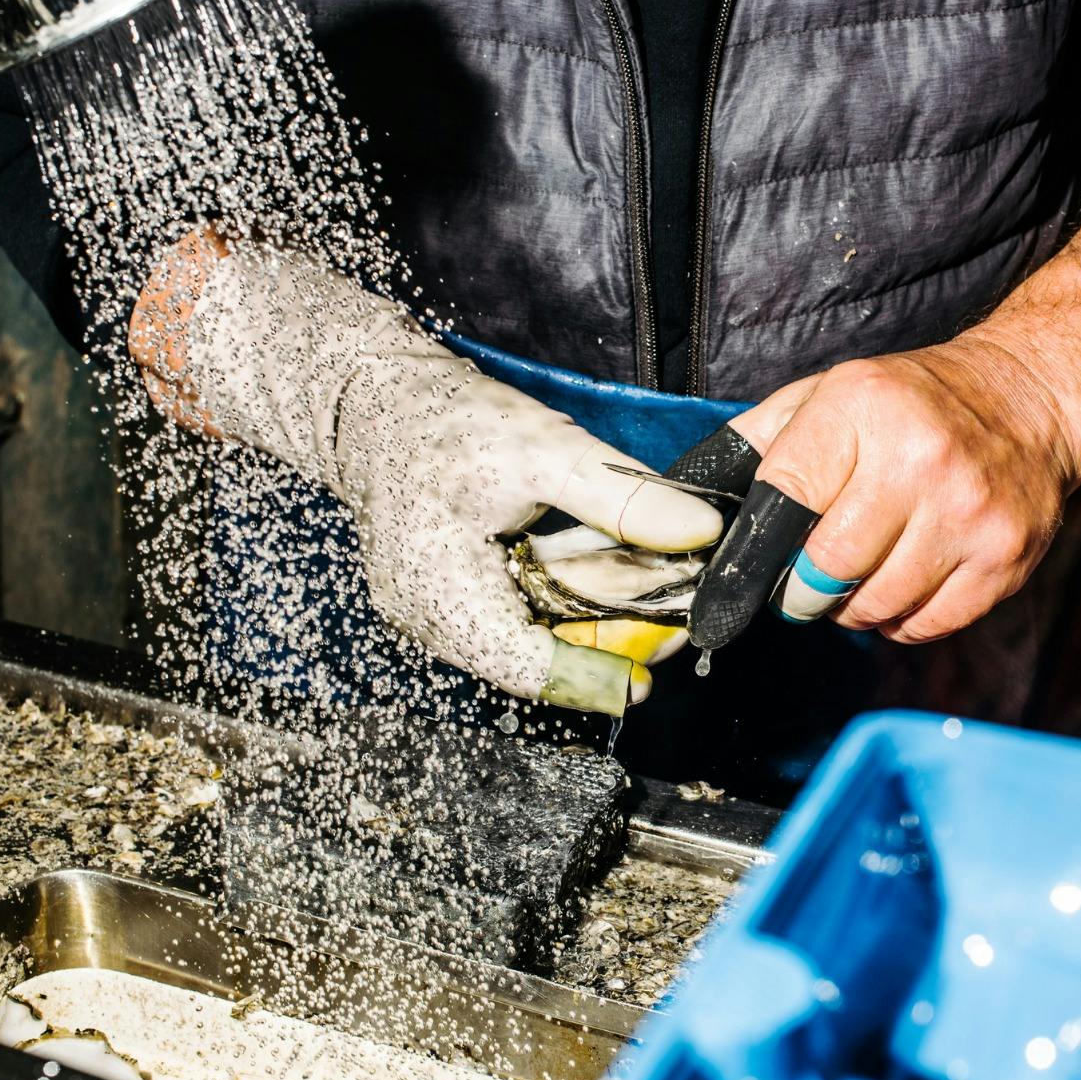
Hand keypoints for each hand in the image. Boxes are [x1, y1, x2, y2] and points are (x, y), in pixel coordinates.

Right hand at [129, 231, 721, 715]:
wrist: (378, 401)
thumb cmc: (448, 421)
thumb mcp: (546, 448)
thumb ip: (623, 496)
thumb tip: (702, 531)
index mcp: (441, 595)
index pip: (527, 667)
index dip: (595, 676)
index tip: (649, 678)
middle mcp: (432, 621)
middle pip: (536, 658)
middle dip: (608, 643)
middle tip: (672, 619)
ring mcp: (437, 613)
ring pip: (530, 639)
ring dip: (592, 622)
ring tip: (651, 590)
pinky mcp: (449, 598)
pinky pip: (516, 616)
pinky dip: (563, 602)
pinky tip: (603, 574)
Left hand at [698, 198, 1080, 646]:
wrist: (1031, 399)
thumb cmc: (913, 402)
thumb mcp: (829, 393)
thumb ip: (759, 442)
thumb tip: (683, 501)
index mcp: (861, 408)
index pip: (781, 501)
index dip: (754, 551)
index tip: (742, 575)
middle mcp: (918, 460)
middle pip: (824, 569)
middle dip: (799, 590)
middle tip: (802, 582)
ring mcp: (968, 514)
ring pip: (873, 607)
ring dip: (850, 609)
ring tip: (858, 578)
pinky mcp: (1004, 560)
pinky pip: (924, 626)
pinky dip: (899, 621)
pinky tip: (902, 585)